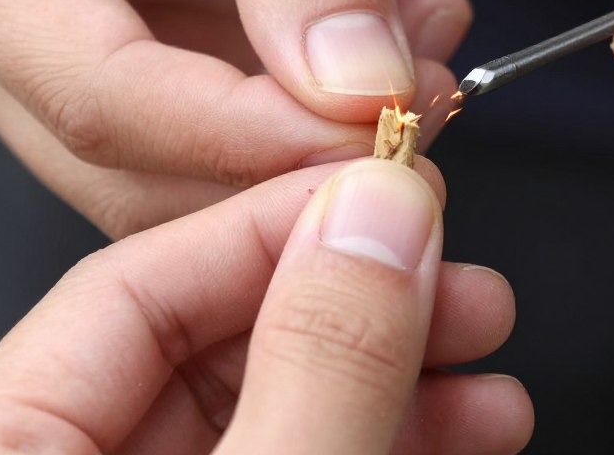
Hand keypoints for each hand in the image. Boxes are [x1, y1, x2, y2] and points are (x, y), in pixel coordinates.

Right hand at [0, 0, 470, 236]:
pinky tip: (392, 57)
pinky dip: (311, 123)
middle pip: (134, 165)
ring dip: (314, 148)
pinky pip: (218, 142)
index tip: (384, 126)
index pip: (103, 97)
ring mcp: (50, 62)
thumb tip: (358, 88)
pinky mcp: (125, 72)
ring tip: (425, 58)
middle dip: (293, 160)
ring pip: (182, 177)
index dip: (253, 135)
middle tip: (429, 102)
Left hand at [0, 158, 532, 453]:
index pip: (125, 283)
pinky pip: (303, 436)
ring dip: (396, 356)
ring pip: (275, 386)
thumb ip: (315, 358)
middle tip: (452, 249)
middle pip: (214, 328)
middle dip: (358, 284)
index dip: (273, 222)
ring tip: (488, 328)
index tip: (385, 184)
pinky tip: (472, 407)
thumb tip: (383, 213)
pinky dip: (387, 421)